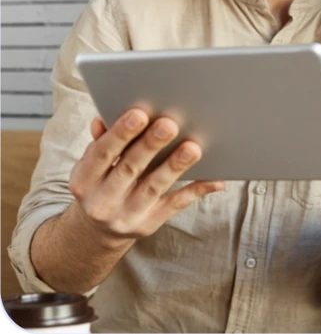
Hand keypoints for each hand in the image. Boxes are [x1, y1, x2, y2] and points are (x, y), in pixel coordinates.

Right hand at [68, 108, 224, 246]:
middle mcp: (101, 202)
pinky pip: (175, 204)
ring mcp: (125, 216)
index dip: (120, 134)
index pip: (101, 154)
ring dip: (174, 166)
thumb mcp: (92, 167)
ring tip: (193, 148)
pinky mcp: (148, 225)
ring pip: (153, 187)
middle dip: (150, 145)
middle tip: (169, 124)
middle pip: (129, 169)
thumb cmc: (102, 183)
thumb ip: (101, 142)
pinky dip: (196, 190)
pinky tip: (215, 178)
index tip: (139, 113)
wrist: (98, 231)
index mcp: (83, 181)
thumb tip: (103, 118)